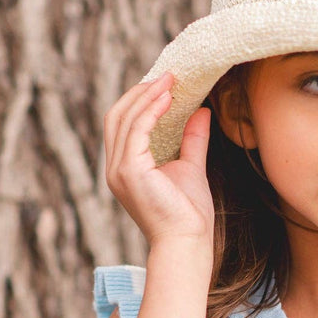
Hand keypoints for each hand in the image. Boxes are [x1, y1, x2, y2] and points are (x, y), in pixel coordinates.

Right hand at [103, 71, 214, 248]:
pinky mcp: (130, 171)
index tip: (165, 83)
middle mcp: (116, 168)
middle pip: (118, 115)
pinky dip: (151, 110)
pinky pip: (137, 129)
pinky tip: (169, 98)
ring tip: (170, 80)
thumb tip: (202, 110)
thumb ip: (192, 140)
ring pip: (125, 118)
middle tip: (168, 75)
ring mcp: (119, 170)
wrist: (188, 242)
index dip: (140, 100)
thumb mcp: (191, 168)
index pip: (123, 123)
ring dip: (147, 95)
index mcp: (125, 168)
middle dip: (141, 92)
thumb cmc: (189, 215)